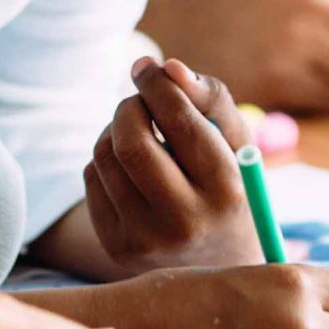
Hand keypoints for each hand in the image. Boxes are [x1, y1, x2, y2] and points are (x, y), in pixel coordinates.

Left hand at [83, 56, 261, 272]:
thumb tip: (166, 66)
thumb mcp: (236, 141)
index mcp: (226, 190)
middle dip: (128, 107)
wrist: (220, 262)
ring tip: (139, 135)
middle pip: (131, 142)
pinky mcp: (117, 247)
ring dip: (115, 130)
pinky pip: (92, 179)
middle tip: (138, 100)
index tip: (146, 67)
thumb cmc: (229, 184)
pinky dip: (106, 160)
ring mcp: (147, 241)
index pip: (179, 121)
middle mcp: (187, 222)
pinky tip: (131, 169)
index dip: (156, 85)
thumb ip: (209, 97)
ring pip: (104, 157)